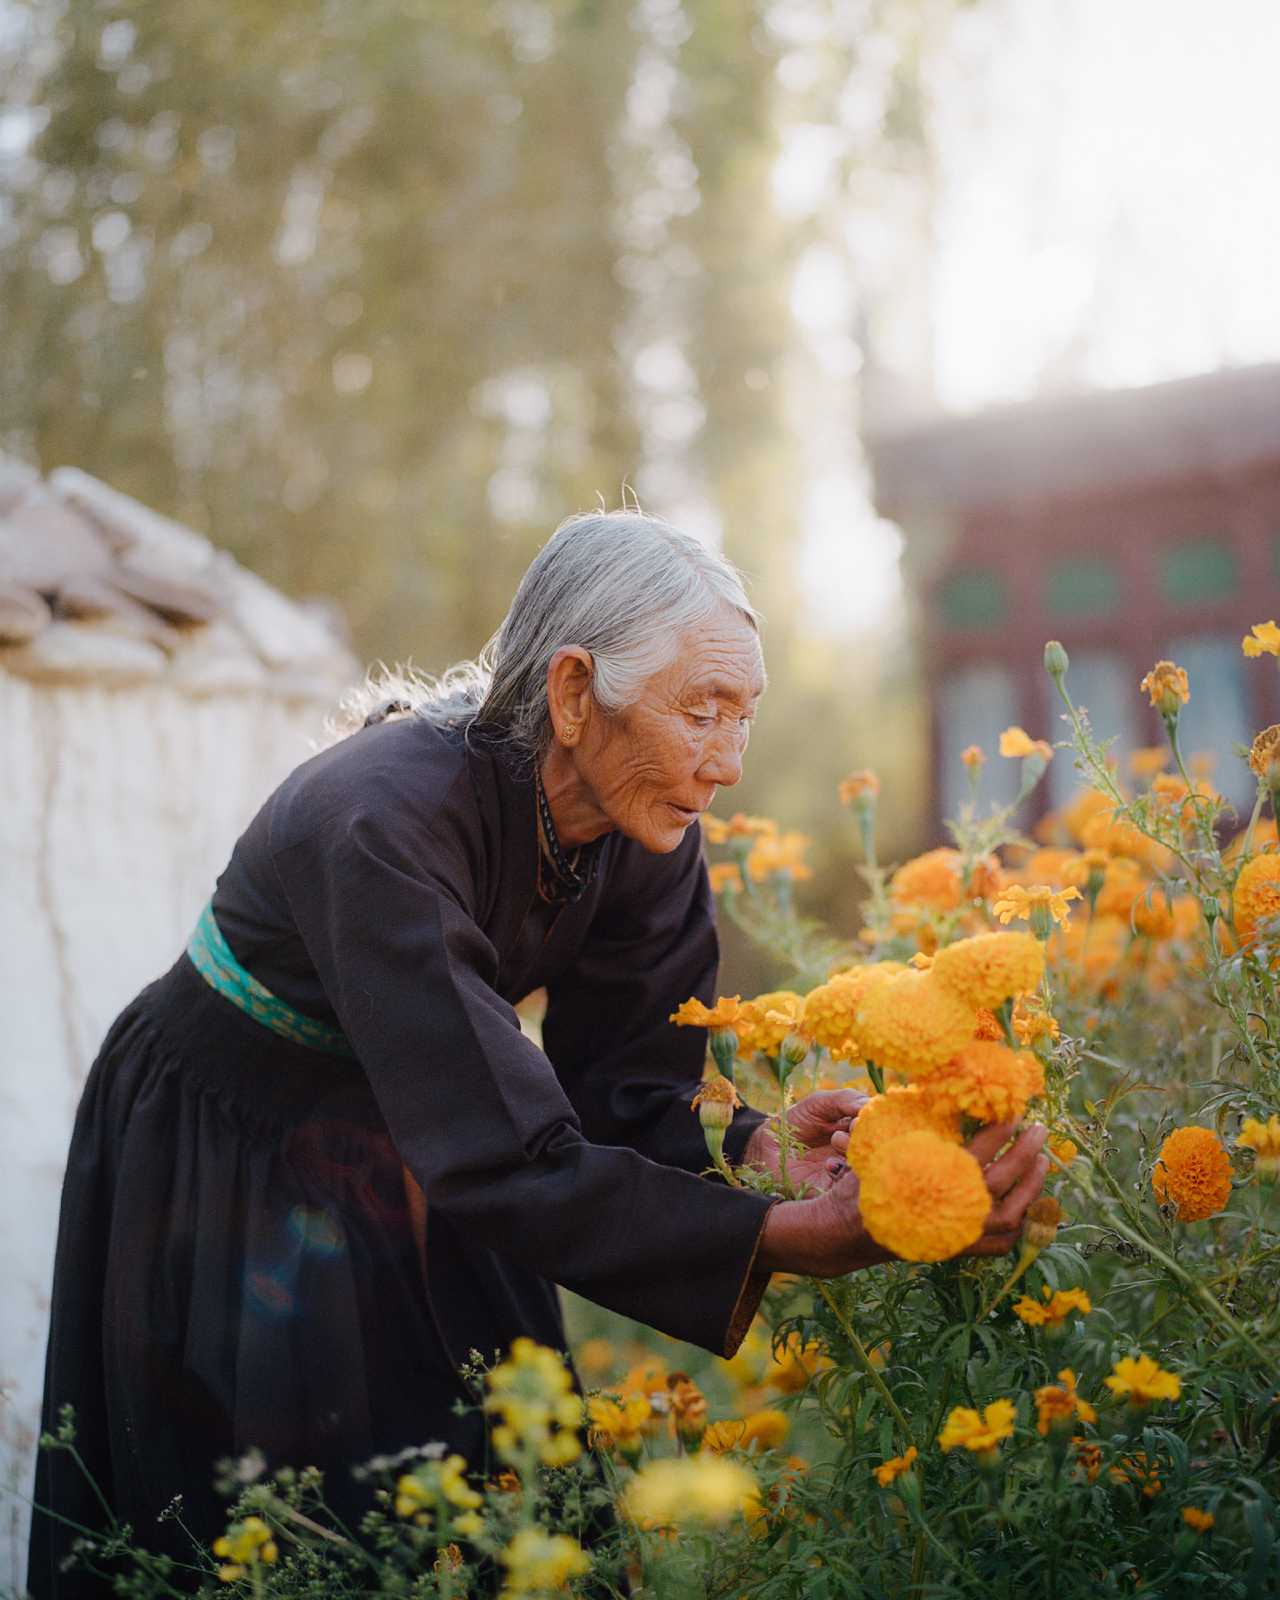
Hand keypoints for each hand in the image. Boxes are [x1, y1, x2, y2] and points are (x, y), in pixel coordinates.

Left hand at [742, 1089, 866, 1193]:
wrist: (766, 1147)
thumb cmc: (794, 1122)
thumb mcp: (819, 1103)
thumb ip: (845, 1099)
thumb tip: (871, 1105)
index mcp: (858, 1130)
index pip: (879, 1126)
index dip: (873, 1120)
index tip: (859, 1116)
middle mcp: (858, 1151)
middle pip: (878, 1147)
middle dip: (865, 1136)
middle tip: (850, 1129)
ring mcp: (848, 1172)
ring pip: (867, 1167)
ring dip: (854, 1153)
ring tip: (836, 1141)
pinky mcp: (835, 1191)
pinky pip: (850, 1188)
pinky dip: (843, 1173)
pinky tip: (829, 1165)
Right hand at [758, 1121, 1048, 1277]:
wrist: (849, 1231)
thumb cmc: (864, 1184)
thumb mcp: (886, 1148)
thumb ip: (919, 1129)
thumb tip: (946, 1095)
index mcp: (934, 1180)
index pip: (979, 1151)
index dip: (1000, 1129)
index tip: (1013, 1110)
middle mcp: (952, 1210)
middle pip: (1002, 1180)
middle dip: (1026, 1152)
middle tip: (1041, 1129)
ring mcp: (958, 1234)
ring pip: (1010, 1215)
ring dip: (1031, 1187)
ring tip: (1043, 1162)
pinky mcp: (959, 1248)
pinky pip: (1000, 1242)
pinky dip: (1018, 1225)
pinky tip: (1027, 1204)